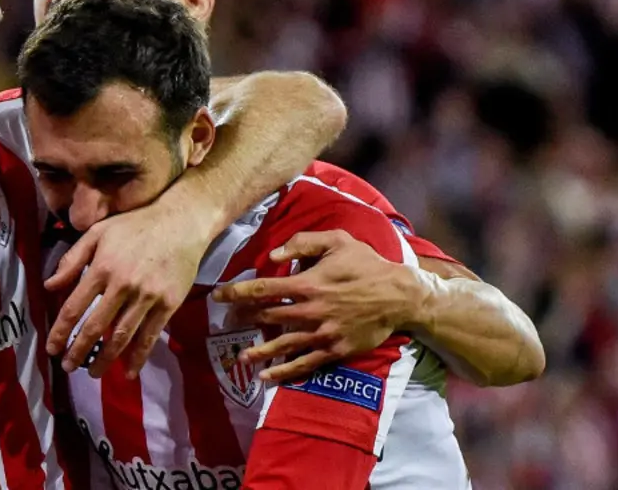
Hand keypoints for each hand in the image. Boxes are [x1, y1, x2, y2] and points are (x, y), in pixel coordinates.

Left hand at [44, 201, 209, 378]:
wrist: (181, 221)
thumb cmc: (134, 225)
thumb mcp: (97, 232)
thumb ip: (72, 260)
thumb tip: (49, 286)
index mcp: (101, 268)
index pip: (74, 307)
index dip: (61, 331)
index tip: (52, 349)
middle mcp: (122, 286)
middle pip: (96, 326)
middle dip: (79, 351)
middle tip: (68, 367)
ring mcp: (147, 297)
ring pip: (122, 336)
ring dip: (106, 358)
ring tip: (94, 373)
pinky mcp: (168, 304)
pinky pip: (150, 335)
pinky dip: (139, 356)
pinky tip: (129, 371)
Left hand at [211, 230, 416, 381]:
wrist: (399, 296)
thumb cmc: (366, 264)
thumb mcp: (337, 241)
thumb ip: (302, 243)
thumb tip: (273, 255)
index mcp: (308, 284)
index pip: (263, 290)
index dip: (237, 293)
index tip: (218, 295)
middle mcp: (311, 311)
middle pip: (267, 318)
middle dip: (244, 319)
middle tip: (228, 321)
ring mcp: (323, 333)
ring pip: (282, 345)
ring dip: (259, 351)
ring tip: (241, 356)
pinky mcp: (335, 350)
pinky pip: (304, 363)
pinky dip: (283, 372)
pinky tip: (266, 377)